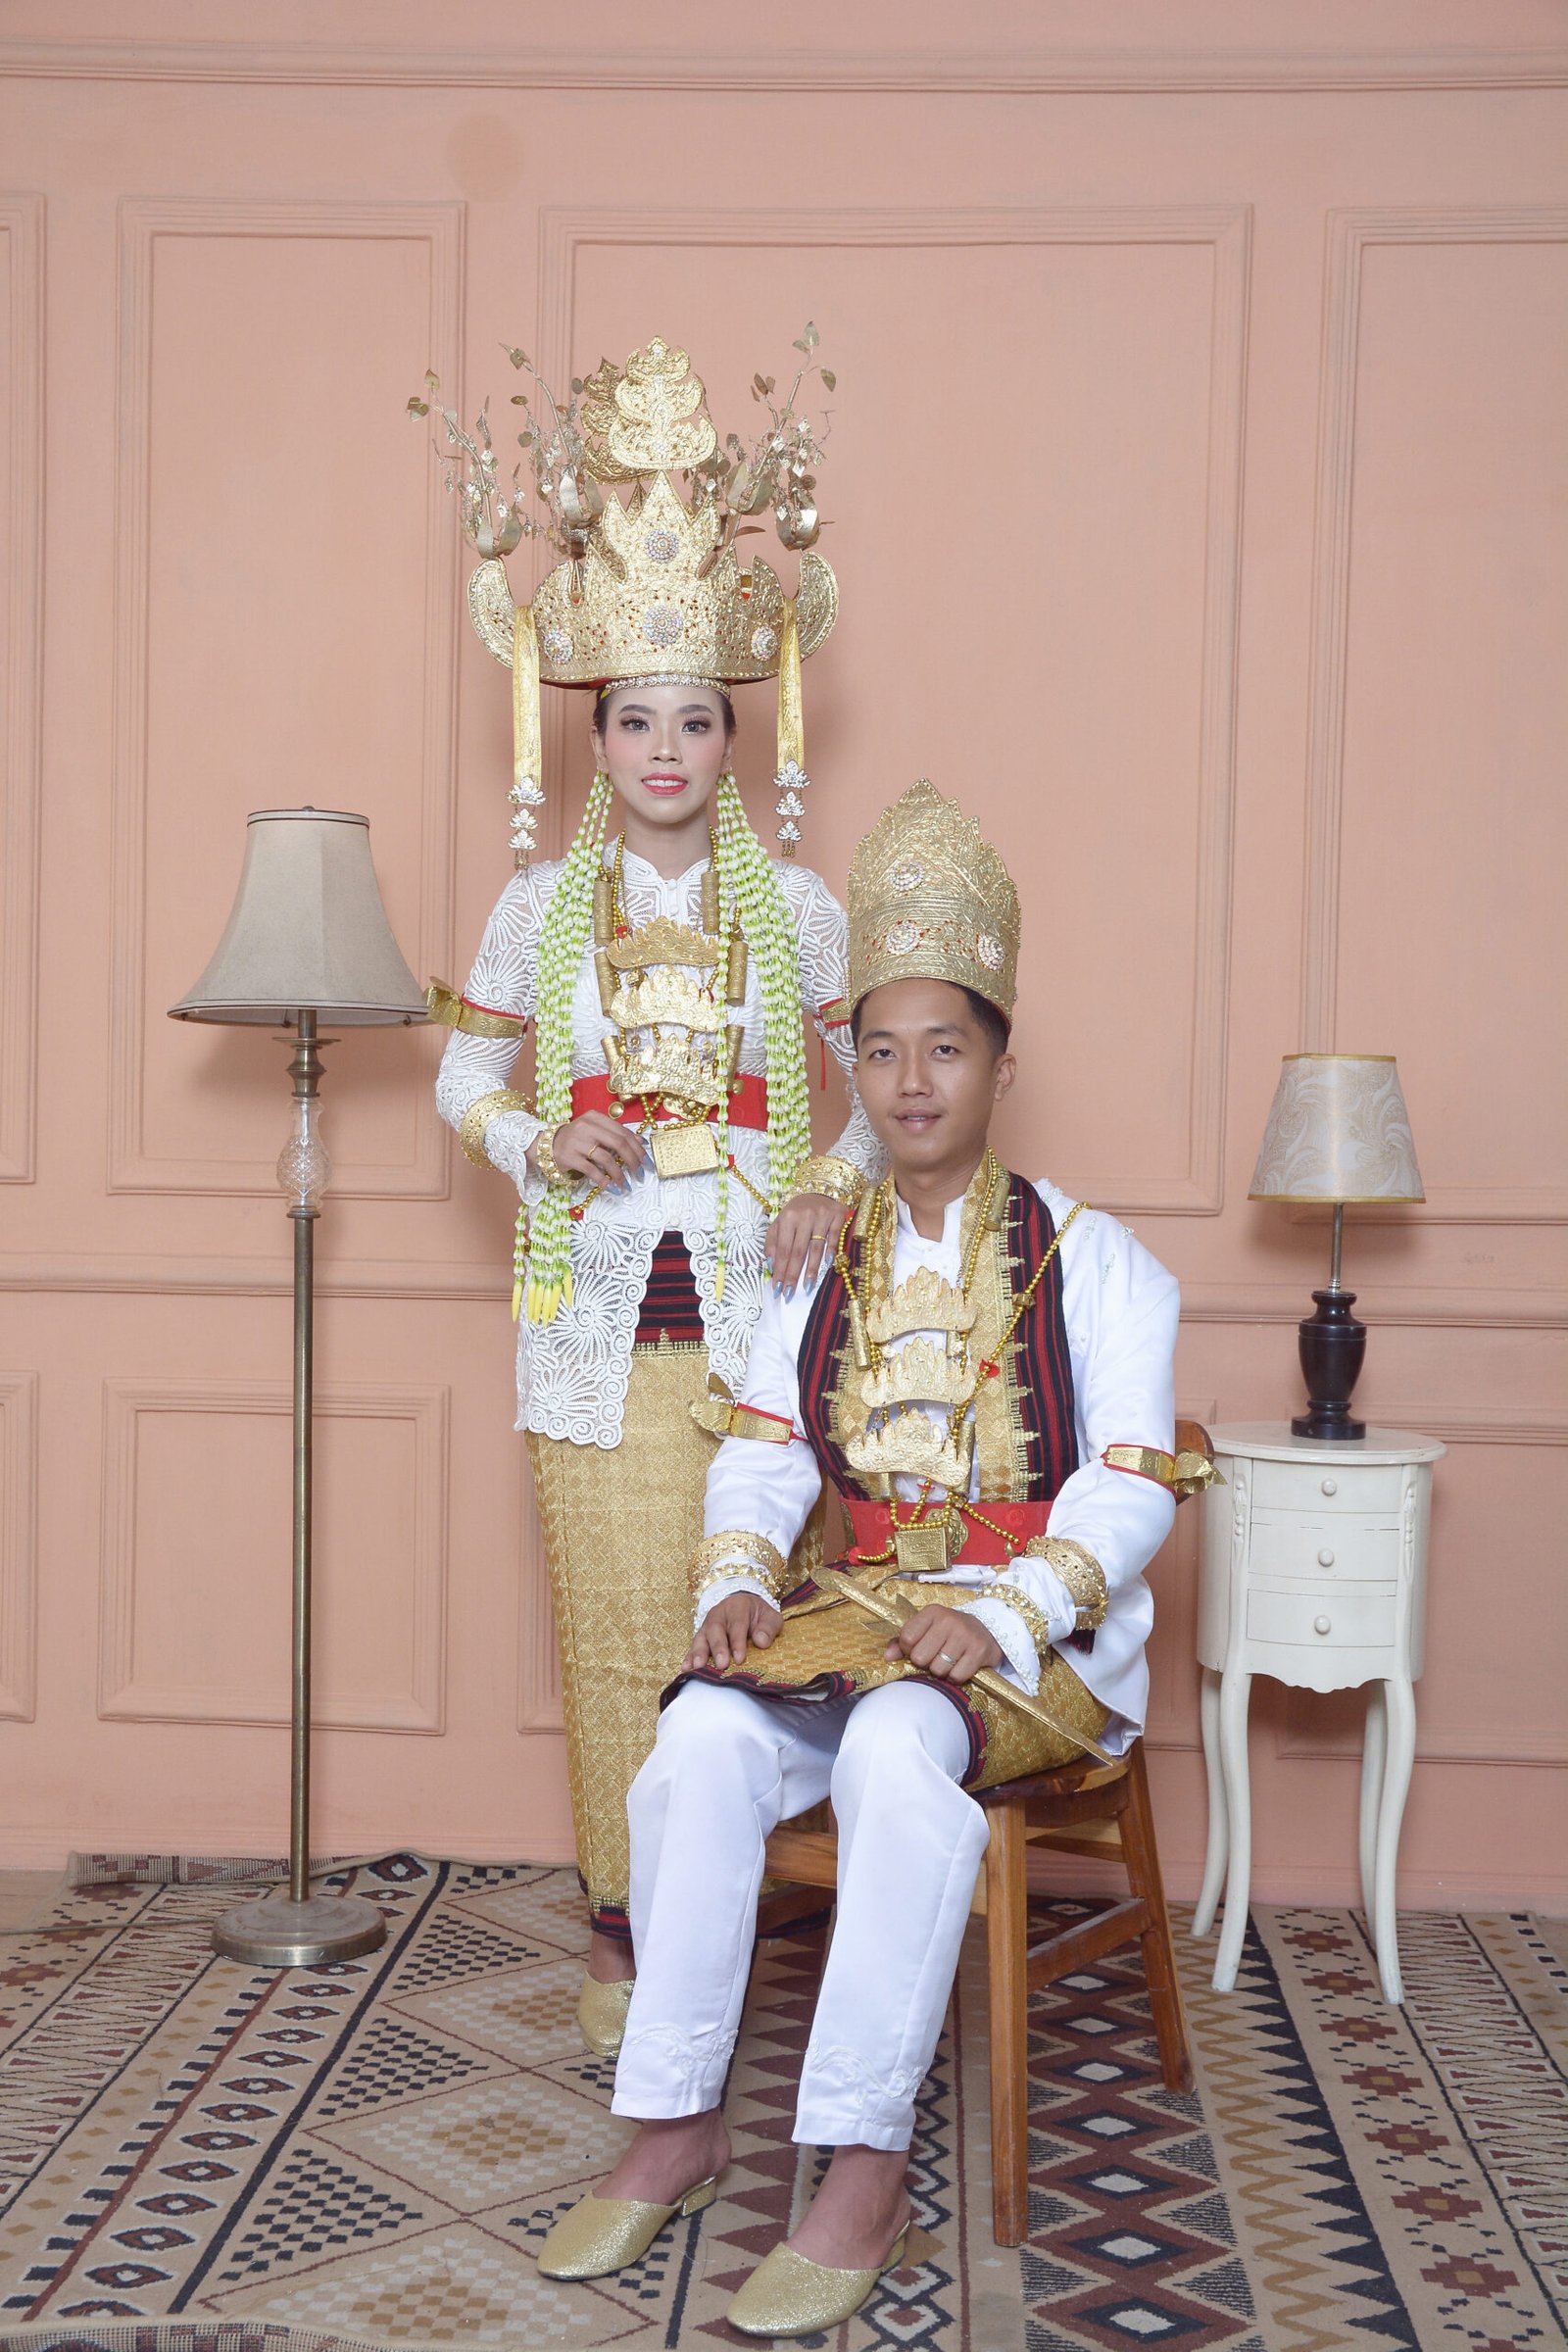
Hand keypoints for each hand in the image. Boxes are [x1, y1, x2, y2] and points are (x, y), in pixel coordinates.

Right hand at [541, 1111, 645, 1189]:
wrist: (548, 1144)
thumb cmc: (577, 1138)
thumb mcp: (595, 1129)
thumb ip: (615, 1134)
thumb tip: (641, 1143)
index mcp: (596, 1117)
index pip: (623, 1132)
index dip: (638, 1147)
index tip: (646, 1161)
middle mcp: (587, 1127)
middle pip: (618, 1143)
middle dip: (633, 1160)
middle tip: (640, 1173)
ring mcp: (577, 1142)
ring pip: (607, 1158)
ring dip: (619, 1174)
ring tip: (625, 1184)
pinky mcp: (569, 1157)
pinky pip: (592, 1170)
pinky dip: (604, 1180)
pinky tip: (610, 1187)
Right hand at [684, 1591, 781, 1673]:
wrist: (744, 1606)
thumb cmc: (759, 1616)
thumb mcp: (770, 1617)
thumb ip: (768, 1627)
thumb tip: (761, 1641)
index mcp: (738, 1606)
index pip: (737, 1624)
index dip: (737, 1641)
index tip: (740, 1659)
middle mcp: (719, 1613)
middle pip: (715, 1629)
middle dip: (718, 1648)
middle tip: (721, 1665)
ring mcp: (707, 1624)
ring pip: (701, 1637)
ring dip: (699, 1653)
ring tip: (698, 1667)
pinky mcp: (701, 1635)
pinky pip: (693, 1645)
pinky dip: (689, 1657)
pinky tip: (686, 1668)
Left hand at [767, 1192, 851, 1290]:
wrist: (820, 1190)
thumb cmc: (797, 1212)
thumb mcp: (780, 1222)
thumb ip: (772, 1242)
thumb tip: (770, 1265)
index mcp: (787, 1218)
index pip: (782, 1249)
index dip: (779, 1269)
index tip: (777, 1288)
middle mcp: (804, 1216)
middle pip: (797, 1251)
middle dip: (792, 1274)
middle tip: (789, 1294)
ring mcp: (822, 1216)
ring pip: (816, 1248)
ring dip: (811, 1269)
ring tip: (807, 1287)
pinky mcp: (838, 1217)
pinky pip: (834, 1238)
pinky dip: (831, 1252)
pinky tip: (827, 1266)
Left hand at [885, 1604, 1002, 1684]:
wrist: (988, 1630)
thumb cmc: (950, 1632)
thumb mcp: (927, 1629)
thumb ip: (903, 1641)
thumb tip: (887, 1658)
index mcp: (932, 1612)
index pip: (906, 1638)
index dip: (908, 1650)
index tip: (918, 1649)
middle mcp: (948, 1620)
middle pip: (920, 1657)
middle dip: (925, 1663)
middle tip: (935, 1656)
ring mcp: (965, 1635)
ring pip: (938, 1669)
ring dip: (941, 1671)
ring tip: (949, 1661)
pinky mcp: (979, 1651)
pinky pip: (957, 1676)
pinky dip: (956, 1677)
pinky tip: (960, 1666)